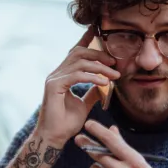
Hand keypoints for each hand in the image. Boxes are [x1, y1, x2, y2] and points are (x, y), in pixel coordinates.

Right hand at [34, 27, 120, 146]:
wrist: (54, 138)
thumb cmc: (65, 124)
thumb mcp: (83, 105)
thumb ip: (92, 92)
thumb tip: (103, 84)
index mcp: (62, 76)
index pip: (75, 52)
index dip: (86, 39)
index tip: (97, 29)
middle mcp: (56, 74)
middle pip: (78, 53)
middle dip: (98, 54)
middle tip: (114, 61)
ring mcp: (53, 79)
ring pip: (79, 62)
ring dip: (99, 66)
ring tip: (113, 74)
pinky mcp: (53, 87)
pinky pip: (76, 75)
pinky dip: (92, 77)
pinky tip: (103, 82)